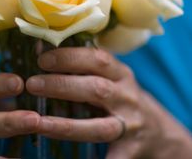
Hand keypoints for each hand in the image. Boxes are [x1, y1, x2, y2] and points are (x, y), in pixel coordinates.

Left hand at [25, 47, 191, 158]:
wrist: (159, 132)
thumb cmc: (121, 98)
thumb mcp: (112, 77)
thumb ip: (84, 65)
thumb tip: (41, 45)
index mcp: (121, 74)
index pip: (97, 59)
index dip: (70, 57)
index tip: (42, 59)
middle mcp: (127, 98)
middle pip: (96, 89)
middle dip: (63, 86)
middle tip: (32, 84)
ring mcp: (130, 125)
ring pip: (98, 127)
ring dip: (66, 126)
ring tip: (39, 123)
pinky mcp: (129, 150)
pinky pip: (111, 158)